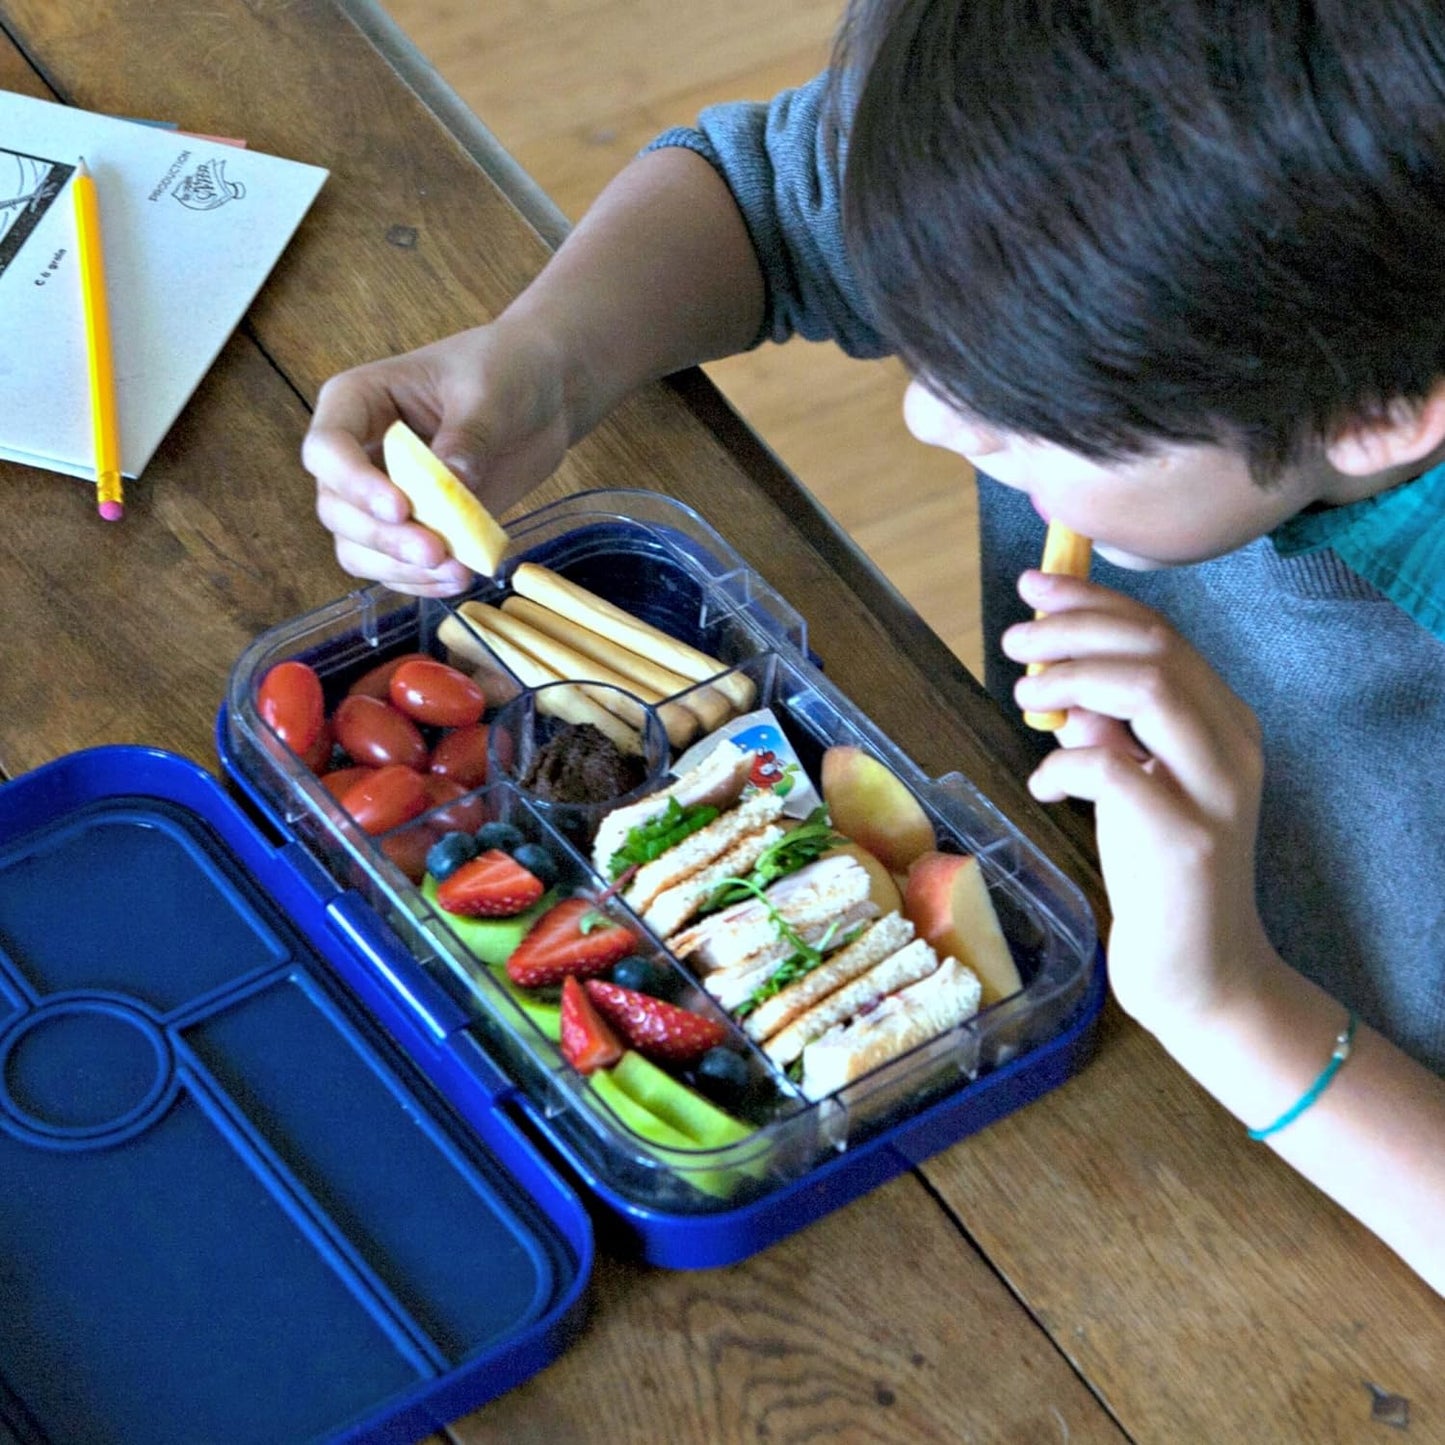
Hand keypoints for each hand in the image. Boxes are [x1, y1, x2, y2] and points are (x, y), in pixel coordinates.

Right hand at [303, 323, 571, 595]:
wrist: (543, 396)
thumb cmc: (505, 370)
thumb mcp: (488, 392)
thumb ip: (466, 438)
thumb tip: (452, 484)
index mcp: (357, 402)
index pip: (327, 449)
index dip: (354, 484)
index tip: (401, 507)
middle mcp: (358, 453)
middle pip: (337, 510)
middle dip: (382, 539)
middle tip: (435, 551)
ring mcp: (383, 495)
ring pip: (358, 548)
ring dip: (400, 569)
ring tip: (455, 573)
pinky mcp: (416, 527)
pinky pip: (397, 567)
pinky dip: (422, 581)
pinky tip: (459, 577)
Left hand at [1003, 570, 1271, 1032]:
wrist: (1201, 971)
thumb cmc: (1158, 871)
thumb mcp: (1136, 785)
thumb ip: (1113, 729)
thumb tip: (1063, 683)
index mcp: (1224, 721)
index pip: (1160, 634)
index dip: (1093, 602)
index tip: (1034, 588)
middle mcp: (1232, 745)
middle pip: (1154, 648)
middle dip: (1073, 629)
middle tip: (1014, 639)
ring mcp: (1215, 792)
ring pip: (1146, 689)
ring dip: (1068, 680)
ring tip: (1023, 696)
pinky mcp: (1185, 840)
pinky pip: (1115, 769)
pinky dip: (1065, 764)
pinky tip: (1043, 786)